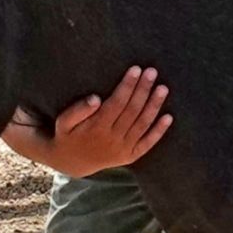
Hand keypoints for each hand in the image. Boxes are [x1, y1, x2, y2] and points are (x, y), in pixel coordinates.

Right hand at [9, 66, 170, 176]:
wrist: (72, 163)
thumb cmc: (68, 135)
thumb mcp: (63, 122)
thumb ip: (78, 110)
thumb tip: (96, 98)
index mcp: (97, 127)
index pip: (117, 103)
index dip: (128, 86)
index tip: (136, 69)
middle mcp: (113, 138)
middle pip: (132, 111)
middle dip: (143, 90)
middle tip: (152, 72)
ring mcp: (124, 149)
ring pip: (143, 124)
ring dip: (154, 106)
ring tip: (163, 88)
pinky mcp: (131, 156)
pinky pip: (147, 143)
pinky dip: (159, 131)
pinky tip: (168, 117)